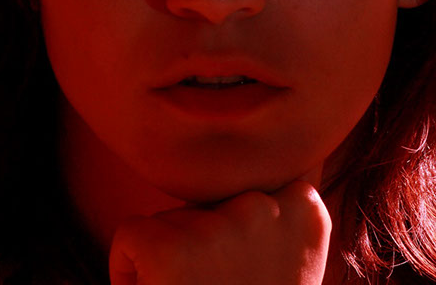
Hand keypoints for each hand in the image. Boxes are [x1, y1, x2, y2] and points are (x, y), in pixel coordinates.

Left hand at [108, 180, 330, 284]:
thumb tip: (297, 163)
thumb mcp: (287, 264)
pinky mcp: (169, 243)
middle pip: (210, 200)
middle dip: (205, 241)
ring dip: (173, 257)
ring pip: (172, 220)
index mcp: (306, 211)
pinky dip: (130, 272)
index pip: (259, 182)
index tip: (250, 273)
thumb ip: (280, 220)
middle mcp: (267, 206)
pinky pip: (130, 235)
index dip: (240, 233)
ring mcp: (218, 222)